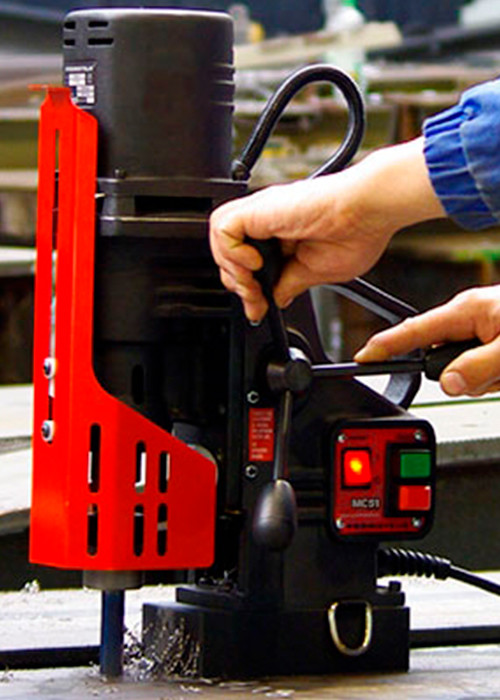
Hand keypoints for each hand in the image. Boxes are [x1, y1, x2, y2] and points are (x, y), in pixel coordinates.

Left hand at [209, 138, 444, 321]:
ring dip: (233, 271)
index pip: (245, 263)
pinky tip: (257, 264)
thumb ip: (290, 283)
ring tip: (256, 285)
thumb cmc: (359, 232)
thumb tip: (276, 298)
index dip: (247, 289)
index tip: (259, 309)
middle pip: (227, 253)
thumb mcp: (317, 272)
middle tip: (257, 302)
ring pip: (219, 239)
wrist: (371, 210)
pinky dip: (232, 252)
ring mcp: (263, 213)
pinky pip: (223, 229)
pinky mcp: (260, 208)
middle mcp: (269, 221)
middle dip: (238, 286)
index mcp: (283, 233)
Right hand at [355, 285, 499, 396]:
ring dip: (484, 379)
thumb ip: (477, 368)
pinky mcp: (492, 342)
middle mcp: (468, 317)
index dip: (383, 346)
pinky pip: (478, 369)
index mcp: (466, 310)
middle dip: (462, 377)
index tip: (361, 358)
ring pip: (461, 370)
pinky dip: (493, 376)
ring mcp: (480, 329)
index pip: (412, 331)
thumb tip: (448, 384)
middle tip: (492, 376)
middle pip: (439, 359)